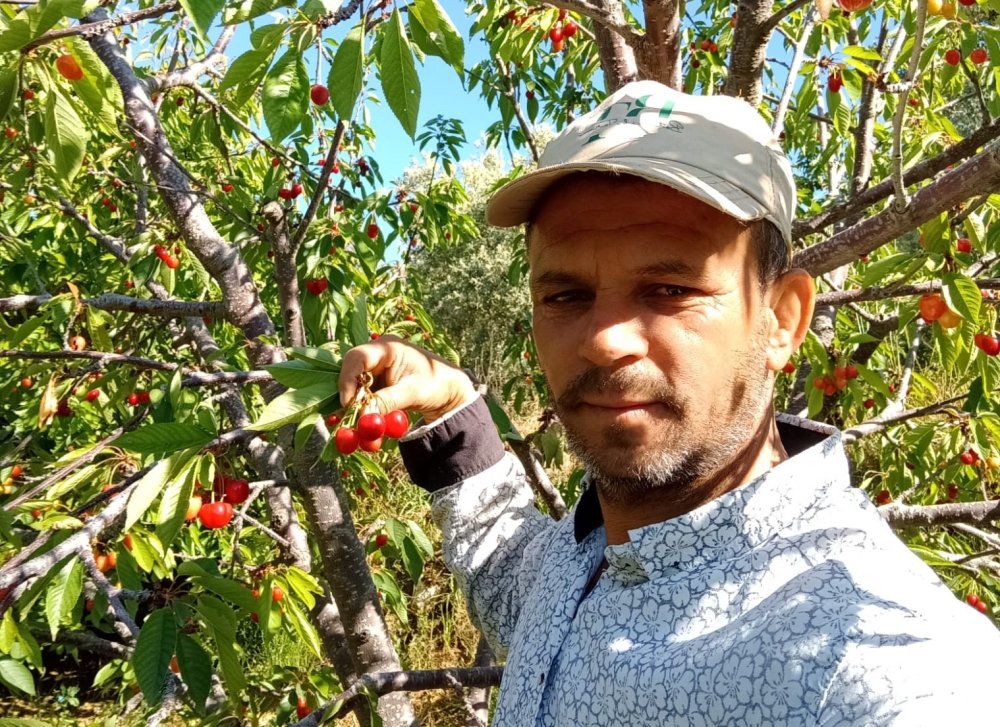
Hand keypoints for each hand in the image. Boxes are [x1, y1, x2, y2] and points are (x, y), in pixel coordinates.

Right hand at [338, 335, 477, 423]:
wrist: (449, 391)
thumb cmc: (437, 383)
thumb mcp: (414, 392)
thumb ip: (388, 401)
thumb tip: (364, 416)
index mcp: (388, 347)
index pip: (358, 357)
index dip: (348, 379)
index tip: (348, 403)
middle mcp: (378, 355)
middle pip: (351, 373)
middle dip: (350, 398)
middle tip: (351, 419)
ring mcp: (376, 370)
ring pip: (354, 389)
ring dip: (356, 409)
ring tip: (365, 429)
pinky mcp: (376, 385)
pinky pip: (362, 398)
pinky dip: (364, 413)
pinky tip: (371, 428)